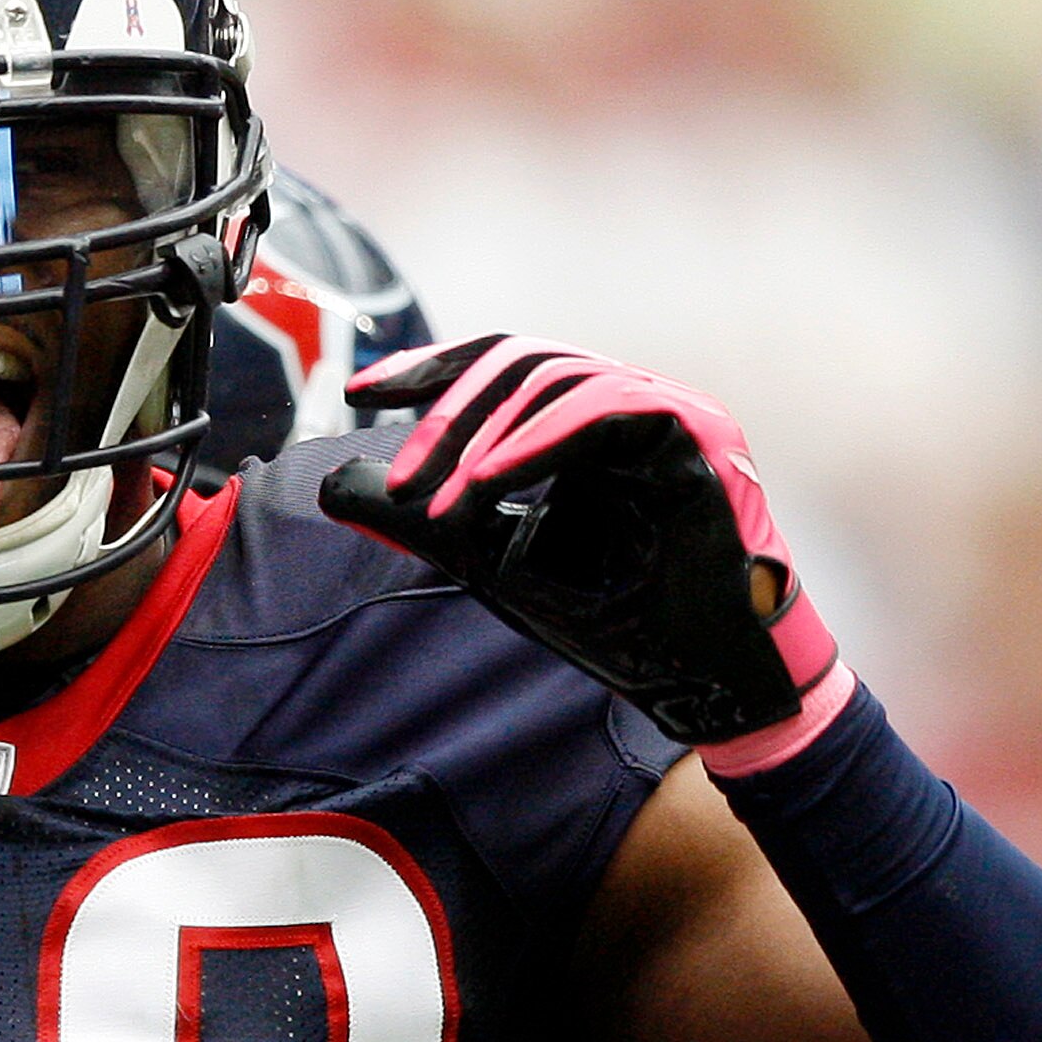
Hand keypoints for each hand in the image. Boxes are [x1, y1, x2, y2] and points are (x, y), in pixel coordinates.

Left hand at [320, 335, 850, 759]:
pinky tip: (488, 480)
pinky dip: (538, 439)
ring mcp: (670, 410)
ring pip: (557, 377)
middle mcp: (631, 403)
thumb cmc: (618, 627)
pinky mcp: (697, 432)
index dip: (428, 370)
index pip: (501, 366)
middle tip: (404, 478)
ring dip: (486, 436)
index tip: (358, 392)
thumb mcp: (493, 561)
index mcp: (587, 423)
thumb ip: (425, 519)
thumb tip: (337, 484)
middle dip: (447, 409)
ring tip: (443, 502)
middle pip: (521, 359)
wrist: (704, 682)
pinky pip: (605, 407)